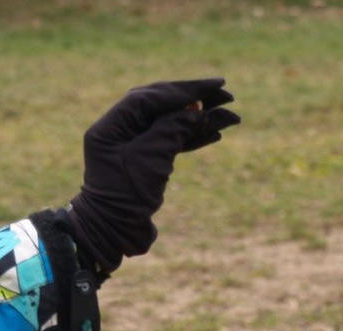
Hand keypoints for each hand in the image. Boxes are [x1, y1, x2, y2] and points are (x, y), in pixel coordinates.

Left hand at [67, 78, 239, 272]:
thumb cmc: (125, 196)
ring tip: (230, 115)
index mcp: (112, 125)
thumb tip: (196, 110)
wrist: (113, 232)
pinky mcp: (146, 162)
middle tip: (226, 94)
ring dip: (201, 118)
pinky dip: (193, 137)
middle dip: (195, 99)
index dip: (183, 90)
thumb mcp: (149, 159)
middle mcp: (121, 130)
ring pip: (171, 123)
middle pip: (162, 105)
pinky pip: (172, 142)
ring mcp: (134, 146)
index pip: (150, 97)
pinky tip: (216, 132)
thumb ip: (171, 130)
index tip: (214, 85)